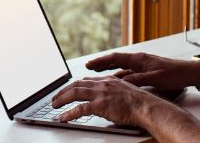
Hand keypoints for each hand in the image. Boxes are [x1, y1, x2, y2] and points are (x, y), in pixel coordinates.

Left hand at [50, 76, 165, 125]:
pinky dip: (68, 114)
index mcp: (107, 80)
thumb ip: (113, 92)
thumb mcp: (124, 91)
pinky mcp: (100, 105)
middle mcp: (102, 84)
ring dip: (61, 99)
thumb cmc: (139, 103)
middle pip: (76, 85)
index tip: (67, 89)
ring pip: (74, 93)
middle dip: (63, 91)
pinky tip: (63, 118)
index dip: (74, 85)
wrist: (146, 106)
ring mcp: (100, 94)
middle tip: (55, 98)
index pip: (85, 80)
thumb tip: (107, 99)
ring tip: (54, 106)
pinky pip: (79, 109)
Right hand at [85, 52, 199, 90]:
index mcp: (139, 59)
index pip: (115, 58)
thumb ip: (138, 79)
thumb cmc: (175, 74)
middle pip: (116, 61)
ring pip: (121, 67)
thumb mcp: (155, 78)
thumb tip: (121, 82)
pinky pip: (128, 72)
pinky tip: (114, 80)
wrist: (189, 72)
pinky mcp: (146, 71)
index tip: (89, 65)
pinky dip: (119, 75)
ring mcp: (142, 65)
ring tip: (96, 73)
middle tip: (88, 67)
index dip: (101, 61)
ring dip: (109, 69)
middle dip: (101, 64)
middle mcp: (139, 60)